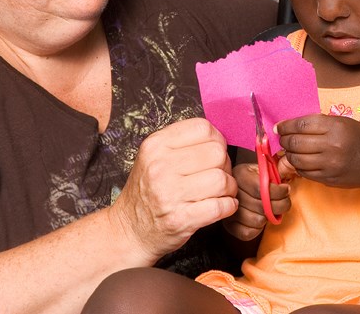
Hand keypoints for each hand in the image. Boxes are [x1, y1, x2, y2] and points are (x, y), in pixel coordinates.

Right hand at [110, 118, 238, 262]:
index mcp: (155, 146)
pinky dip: (229, 206)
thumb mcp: (153, 157)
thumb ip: (182, 143)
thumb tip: (219, 138)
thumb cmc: (148, 191)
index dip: (216, 140)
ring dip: (229, 187)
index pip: (202, 128)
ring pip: (221, 179)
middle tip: (218, 174)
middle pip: (216, 153)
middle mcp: (160, 167)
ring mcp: (169, 194)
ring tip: (222, 192)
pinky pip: (220, 206)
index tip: (213, 152)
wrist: (129, 230)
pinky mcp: (180, 220)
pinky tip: (223, 206)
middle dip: (225, 164)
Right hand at [222, 163, 290, 240]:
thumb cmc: (254, 177)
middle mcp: (232, 193)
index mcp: (240, 175)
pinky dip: (259, 228)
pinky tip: (261, 218)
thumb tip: (285, 179)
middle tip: (285, 202)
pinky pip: (249, 233)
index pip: (260, 188)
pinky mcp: (230, 226)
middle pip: (261, 206)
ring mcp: (229, 211)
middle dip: (280, 205)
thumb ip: (273, 173)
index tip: (286, 190)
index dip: (278, 191)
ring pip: (258, 220)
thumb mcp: (262, 169)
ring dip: (270, 217)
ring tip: (272, 210)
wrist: (238, 188)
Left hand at [276, 114, 359, 188]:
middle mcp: (331, 146)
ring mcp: (330, 165)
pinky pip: (305, 173)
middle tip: (283, 138)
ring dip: (289, 154)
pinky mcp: (329, 179)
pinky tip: (301, 160)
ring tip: (291, 150)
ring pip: (296, 160)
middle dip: (284, 140)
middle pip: (295, 143)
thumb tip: (291, 127)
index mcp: (335, 127)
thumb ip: (318, 124)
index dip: (285, 125)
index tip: (279, 127)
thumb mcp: (342, 122)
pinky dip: (299, 166)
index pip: (301, 125)